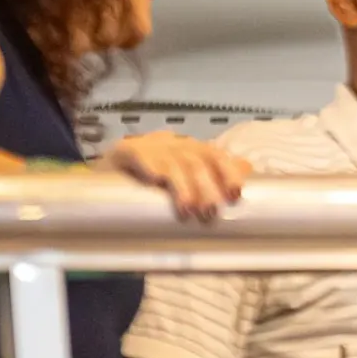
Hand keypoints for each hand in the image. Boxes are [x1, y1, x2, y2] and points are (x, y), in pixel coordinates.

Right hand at [103, 132, 249, 220]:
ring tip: (187, 210)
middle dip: (207, 187)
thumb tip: (248, 168)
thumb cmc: (154, 175)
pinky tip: (156, 180)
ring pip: (172, 162)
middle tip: (210, 213)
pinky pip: (137, 154)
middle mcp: (174, 144)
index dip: (228, 172)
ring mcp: (149, 146)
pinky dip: (149, 165)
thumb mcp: (185, 173)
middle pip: (196, 161)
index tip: (235, 194)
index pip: (216, 155)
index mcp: (192, 150)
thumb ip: (213, 171)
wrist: (108, 166)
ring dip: (183, 186)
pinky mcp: (124, 150)